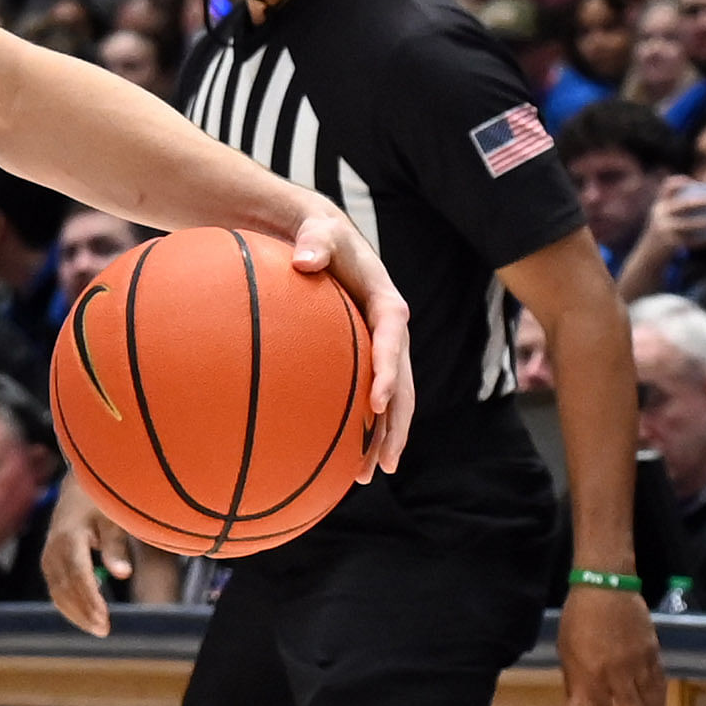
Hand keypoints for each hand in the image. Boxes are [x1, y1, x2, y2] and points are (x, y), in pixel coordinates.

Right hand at [42, 473, 137, 633]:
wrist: (77, 489)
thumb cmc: (100, 502)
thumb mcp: (112, 518)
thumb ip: (116, 545)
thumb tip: (123, 574)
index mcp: (69, 537)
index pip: (78, 574)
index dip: (90, 598)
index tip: (104, 617)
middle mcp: (53, 549)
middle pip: (65, 588)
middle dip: (84, 611)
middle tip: (104, 630)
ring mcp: (48, 557)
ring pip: (57, 592)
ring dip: (76, 612)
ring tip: (97, 628)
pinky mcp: (49, 563)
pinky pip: (56, 589)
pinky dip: (69, 605)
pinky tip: (84, 616)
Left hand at [291, 209, 413, 474]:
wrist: (316, 238)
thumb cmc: (314, 234)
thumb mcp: (316, 230)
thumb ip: (314, 241)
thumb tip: (304, 259)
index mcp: (384, 300)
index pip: (393, 335)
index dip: (389, 367)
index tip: (377, 400)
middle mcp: (389, 329)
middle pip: (401, 380)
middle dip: (396, 422)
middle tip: (385, 461)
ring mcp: (378, 346)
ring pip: (390, 397)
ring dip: (383, 436)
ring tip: (368, 475)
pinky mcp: (363, 357)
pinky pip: (365, 396)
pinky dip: (361, 426)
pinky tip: (343, 459)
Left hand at [556, 583, 665, 705]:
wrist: (607, 587)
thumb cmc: (578, 618)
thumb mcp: (565, 649)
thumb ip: (572, 681)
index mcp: (592, 674)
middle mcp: (618, 673)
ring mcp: (639, 663)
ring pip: (650, 699)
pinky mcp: (654, 652)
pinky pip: (659, 681)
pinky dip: (661, 698)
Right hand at [641, 181, 705, 258]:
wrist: (653, 246)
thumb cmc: (674, 220)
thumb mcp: (678, 206)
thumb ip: (694, 190)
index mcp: (663, 202)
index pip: (667, 188)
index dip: (678, 183)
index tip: (692, 181)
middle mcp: (662, 214)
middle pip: (682, 206)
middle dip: (701, 202)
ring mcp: (665, 230)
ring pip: (687, 225)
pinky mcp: (671, 244)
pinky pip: (690, 240)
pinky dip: (704, 238)